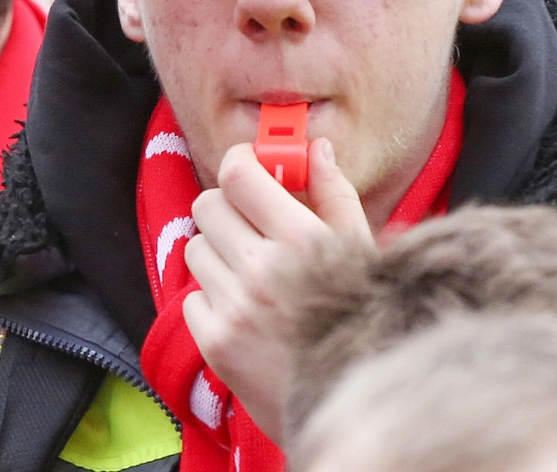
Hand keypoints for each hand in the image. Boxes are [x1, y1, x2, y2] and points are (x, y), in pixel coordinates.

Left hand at [182, 138, 372, 444]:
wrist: (359, 408)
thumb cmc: (365, 322)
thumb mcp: (364, 253)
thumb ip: (334, 195)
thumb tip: (315, 149)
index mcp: (304, 240)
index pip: (238, 175)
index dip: (238, 163)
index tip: (247, 167)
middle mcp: (263, 270)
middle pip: (207, 205)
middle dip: (227, 207)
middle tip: (249, 222)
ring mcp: (235, 308)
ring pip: (195, 248)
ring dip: (218, 252)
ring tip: (251, 273)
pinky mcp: (215, 343)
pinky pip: (190, 295)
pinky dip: (211, 298)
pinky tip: (245, 312)